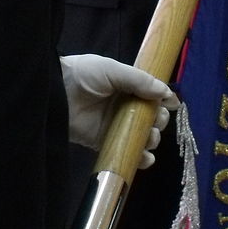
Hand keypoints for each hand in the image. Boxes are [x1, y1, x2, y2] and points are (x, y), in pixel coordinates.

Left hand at [59, 54, 177, 169]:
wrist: (55, 92)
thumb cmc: (84, 74)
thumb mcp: (112, 69)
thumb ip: (138, 80)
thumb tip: (166, 92)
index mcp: (128, 87)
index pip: (153, 96)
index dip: (164, 101)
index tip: (172, 104)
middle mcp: (125, 107)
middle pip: (152, 118)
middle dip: (159, 121)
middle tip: (155, 120)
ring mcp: (116, 126)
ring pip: (143, 137)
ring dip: (152, 139)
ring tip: (149, 137)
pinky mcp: (105, 143)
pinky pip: (127, 153)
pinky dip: (140, 158)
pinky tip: (145, 157)